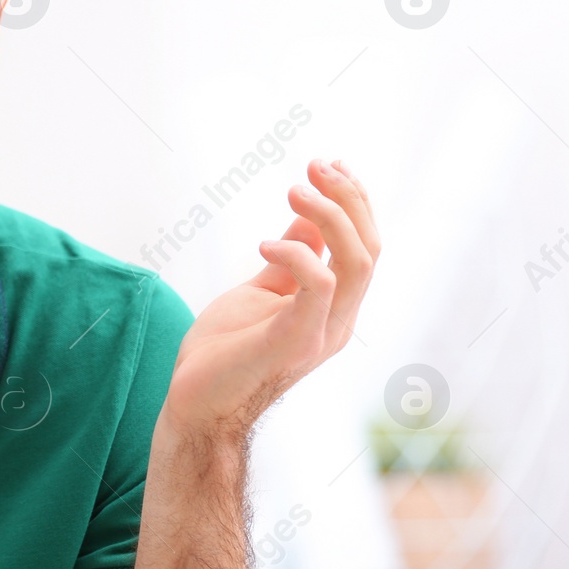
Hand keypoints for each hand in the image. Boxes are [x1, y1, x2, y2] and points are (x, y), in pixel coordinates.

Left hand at [160, 158, 380, 438]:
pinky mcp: (294, 342)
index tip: (327, 164)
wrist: (197, 405)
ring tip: (295, 190)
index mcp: (333, 307)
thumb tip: (306, 220)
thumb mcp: (260, 292)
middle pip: (371, 247)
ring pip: (357, 263)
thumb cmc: (224, 353)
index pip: (366, 246)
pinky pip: (319, 287)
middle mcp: (337, 320)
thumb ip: (289, 261)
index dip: (354, 201)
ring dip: (331, 216)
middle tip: (313, 165)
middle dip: (348, 198)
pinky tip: (264, 246)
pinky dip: (298, 255)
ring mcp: (320, 333)